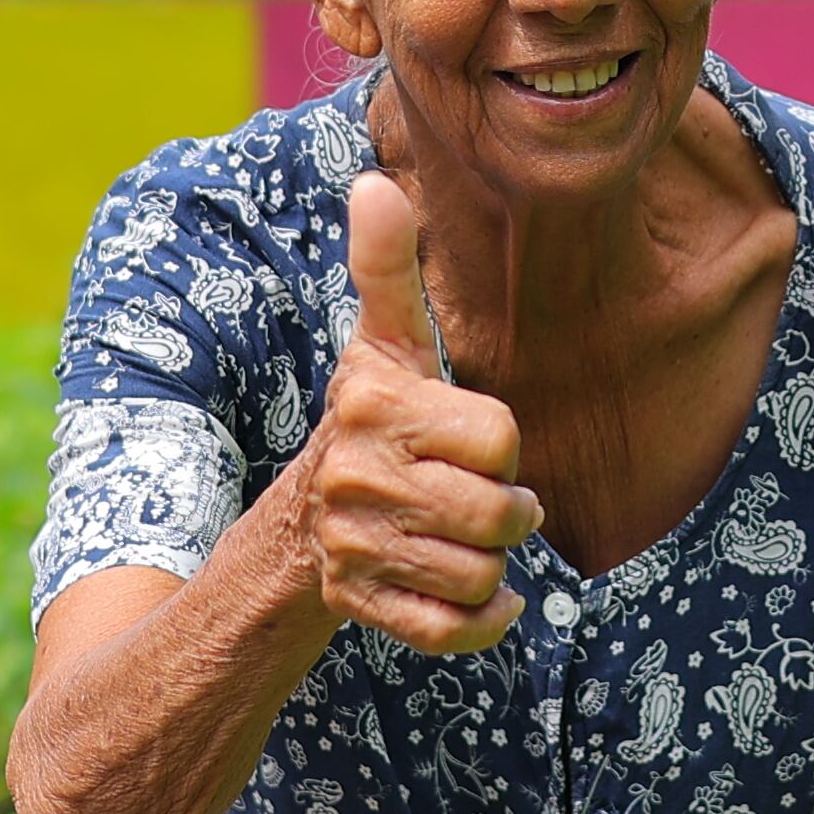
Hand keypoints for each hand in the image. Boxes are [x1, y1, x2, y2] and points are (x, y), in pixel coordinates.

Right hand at [303, 172, 539, 654]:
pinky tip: (489, 599)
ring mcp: (355, 547)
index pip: (501, 437)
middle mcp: (358, 477)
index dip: (501, 444)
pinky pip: (450, 630)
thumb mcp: (383, 343)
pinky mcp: (361, 605)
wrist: (303, 519)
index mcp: (376, 405)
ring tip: (466, 538)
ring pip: (481, 573)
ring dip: (494, 563)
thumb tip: (374, 183)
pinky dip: (483, 621)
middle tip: (486, 499)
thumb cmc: (372, 417)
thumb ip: (387, 265)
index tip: (468, 441)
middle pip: (497, 515)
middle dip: (510, 512)